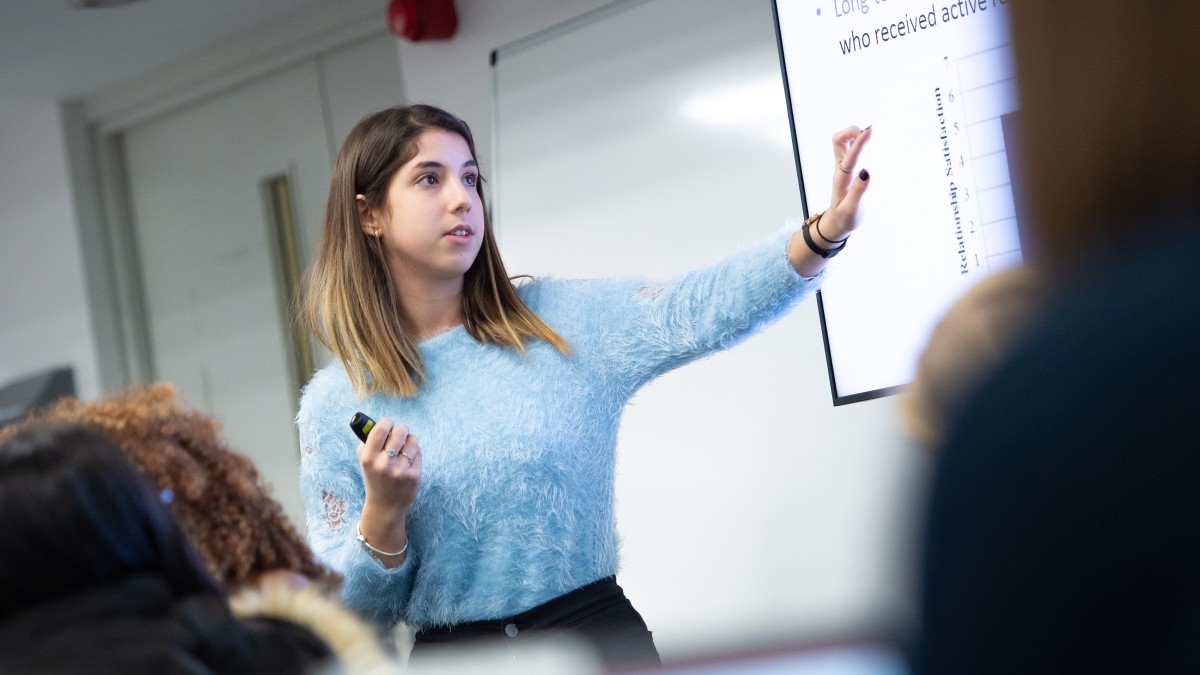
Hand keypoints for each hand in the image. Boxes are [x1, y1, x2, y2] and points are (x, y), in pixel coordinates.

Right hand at [358, 418, 421, 513]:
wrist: (385, 505)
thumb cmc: (375, 478)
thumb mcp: (363, 461)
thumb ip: (367, 441)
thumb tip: (378, 422)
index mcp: (368, 458)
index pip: (381, 429)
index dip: (387, 423)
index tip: (389, 426)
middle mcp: (384, 464)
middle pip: (400, 431)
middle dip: (401, 430)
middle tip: (400, 434)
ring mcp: (400, 471)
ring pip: (412, 441)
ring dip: (410, 440)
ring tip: (405, 447)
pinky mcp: (414, 476)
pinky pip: (419, 452)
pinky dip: (415, 452)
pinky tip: (409, 459)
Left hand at [821, 125, 872, 240]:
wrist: (836, 225)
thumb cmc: (844, 219)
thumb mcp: (852, 209)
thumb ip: (859, 191)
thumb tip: (866, 172)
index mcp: (842, 179)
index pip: (850, 157)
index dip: (859, 143)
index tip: (870, 131)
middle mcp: (841, 170)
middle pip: (838, 141)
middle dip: (851, 132)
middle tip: (868, 132)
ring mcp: (843, 169)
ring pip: (842, 143)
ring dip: (853, 135)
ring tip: (868, 133)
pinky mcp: (847, 170)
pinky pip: (849, 150)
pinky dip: (857, 141)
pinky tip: (867, 140)